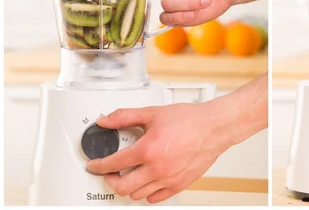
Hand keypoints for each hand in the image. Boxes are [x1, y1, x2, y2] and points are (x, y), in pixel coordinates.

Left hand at [87, 102, 225, 203]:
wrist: (213, 127)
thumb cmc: (188, 119)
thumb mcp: (152, 112)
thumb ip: (125, 116)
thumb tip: (106, 120)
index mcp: (147, 149)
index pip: (114, 164)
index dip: (99, 165)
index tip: (94, 165)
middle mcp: (156, 168)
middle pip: (122, 187)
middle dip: (110, 181)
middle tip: (109, 173)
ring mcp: (167, 180)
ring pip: (137, 195)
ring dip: (128, 187)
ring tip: (128, 175)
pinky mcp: (178, 185)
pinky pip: (155, 198)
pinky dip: (146, 193)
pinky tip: (146, 181)